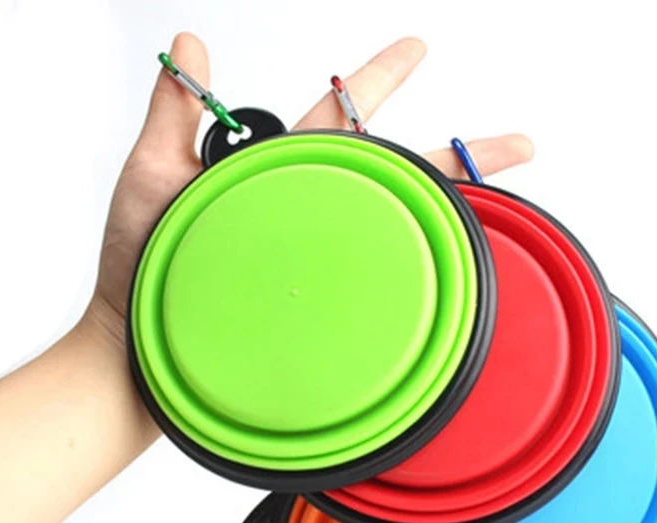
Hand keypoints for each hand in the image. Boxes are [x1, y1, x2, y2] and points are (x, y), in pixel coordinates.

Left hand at [88, 32, 532, 347]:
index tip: (419, 50)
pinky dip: (417, 278)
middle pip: (395, 175)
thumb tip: (185, 42)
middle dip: (458, 157)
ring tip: (504, 207)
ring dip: (451, 216)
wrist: (138, 346)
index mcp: (278, 176)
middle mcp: (310, 216)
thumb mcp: (151, 178)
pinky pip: (377, 285)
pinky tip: (451, 277)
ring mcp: (320, 262)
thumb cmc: (138, 267)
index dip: (378, 80)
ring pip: (397, 228)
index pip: (340, 119)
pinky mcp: (320, 306)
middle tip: (518, 145)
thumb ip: (174, 114)